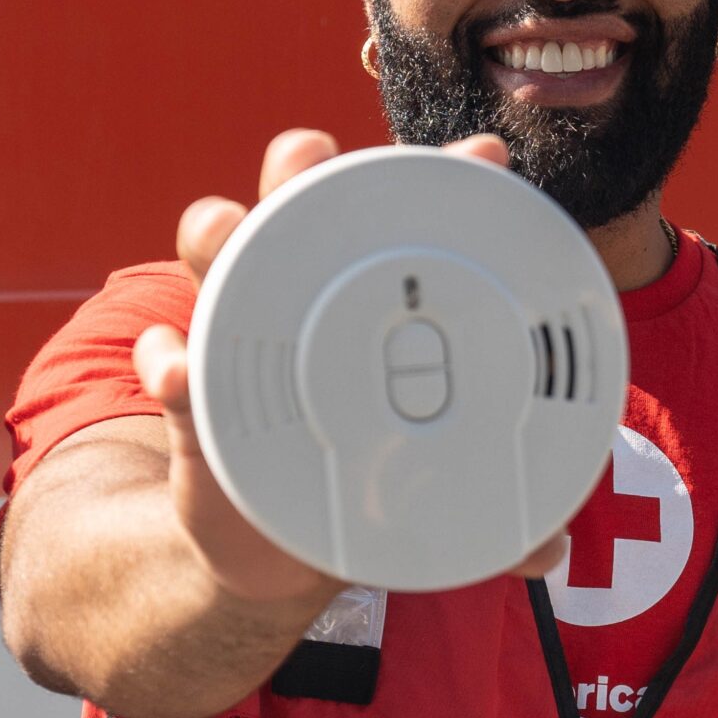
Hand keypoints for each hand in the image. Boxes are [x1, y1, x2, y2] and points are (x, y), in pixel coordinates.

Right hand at [134, 129, 565, 599]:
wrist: (275, 558)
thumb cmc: (362, 494)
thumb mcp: (432, 497)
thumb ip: (493, 515)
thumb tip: (553, 553)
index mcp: (373, 309)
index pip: (404, 225)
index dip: (442, 181)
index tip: (483, 159)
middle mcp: (300, 302)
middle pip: (291, 204)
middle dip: (300, 165)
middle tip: (313, 158)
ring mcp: (238, 340)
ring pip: (212, 252)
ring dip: (215, 231)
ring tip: (230, 237)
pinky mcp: (190, 398)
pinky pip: (164, 359)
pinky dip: (166, 357)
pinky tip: (181, 371)